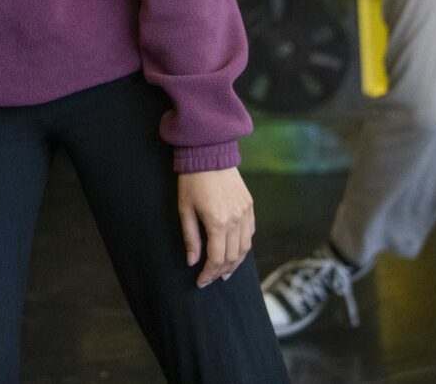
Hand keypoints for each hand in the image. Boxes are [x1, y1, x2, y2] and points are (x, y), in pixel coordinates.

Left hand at [177, 168, 254, 286]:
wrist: (209, 154)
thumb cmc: (192, 181)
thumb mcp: (185, 209)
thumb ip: (190, 237)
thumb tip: (192, 261)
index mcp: (217, 223)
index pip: (216, 258)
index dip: (208, 274)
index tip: (200, 282)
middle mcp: (235, 220)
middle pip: (232, 257)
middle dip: (220, 271)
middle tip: (211, 279)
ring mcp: (245, 213)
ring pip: (245, 248)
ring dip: (235, 263)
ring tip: (225, 271)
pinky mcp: (250, 206)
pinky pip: (250, 233)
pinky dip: (244, 246)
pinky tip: (236, 252)